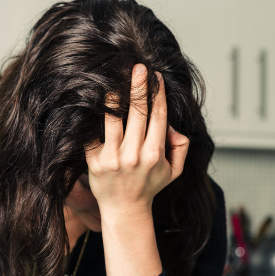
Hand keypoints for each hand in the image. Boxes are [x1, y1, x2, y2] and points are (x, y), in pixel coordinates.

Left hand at [85, 63, 188, 221]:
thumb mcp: (174, 170)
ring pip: (113, 118)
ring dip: (115, 96)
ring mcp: (113, 158)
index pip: (157, 115)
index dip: (157, 93)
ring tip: (114, 78)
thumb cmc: (149, 185)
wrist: (124, 209)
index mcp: (155, 153)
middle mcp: (134, 154)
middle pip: (137, 112)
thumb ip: (180, 147)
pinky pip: (94, 134)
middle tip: (138, 67)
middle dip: (138, 86)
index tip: (155, 76)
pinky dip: (94, 117)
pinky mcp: (95, 162)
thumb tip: (171, 126)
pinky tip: (94, 101)